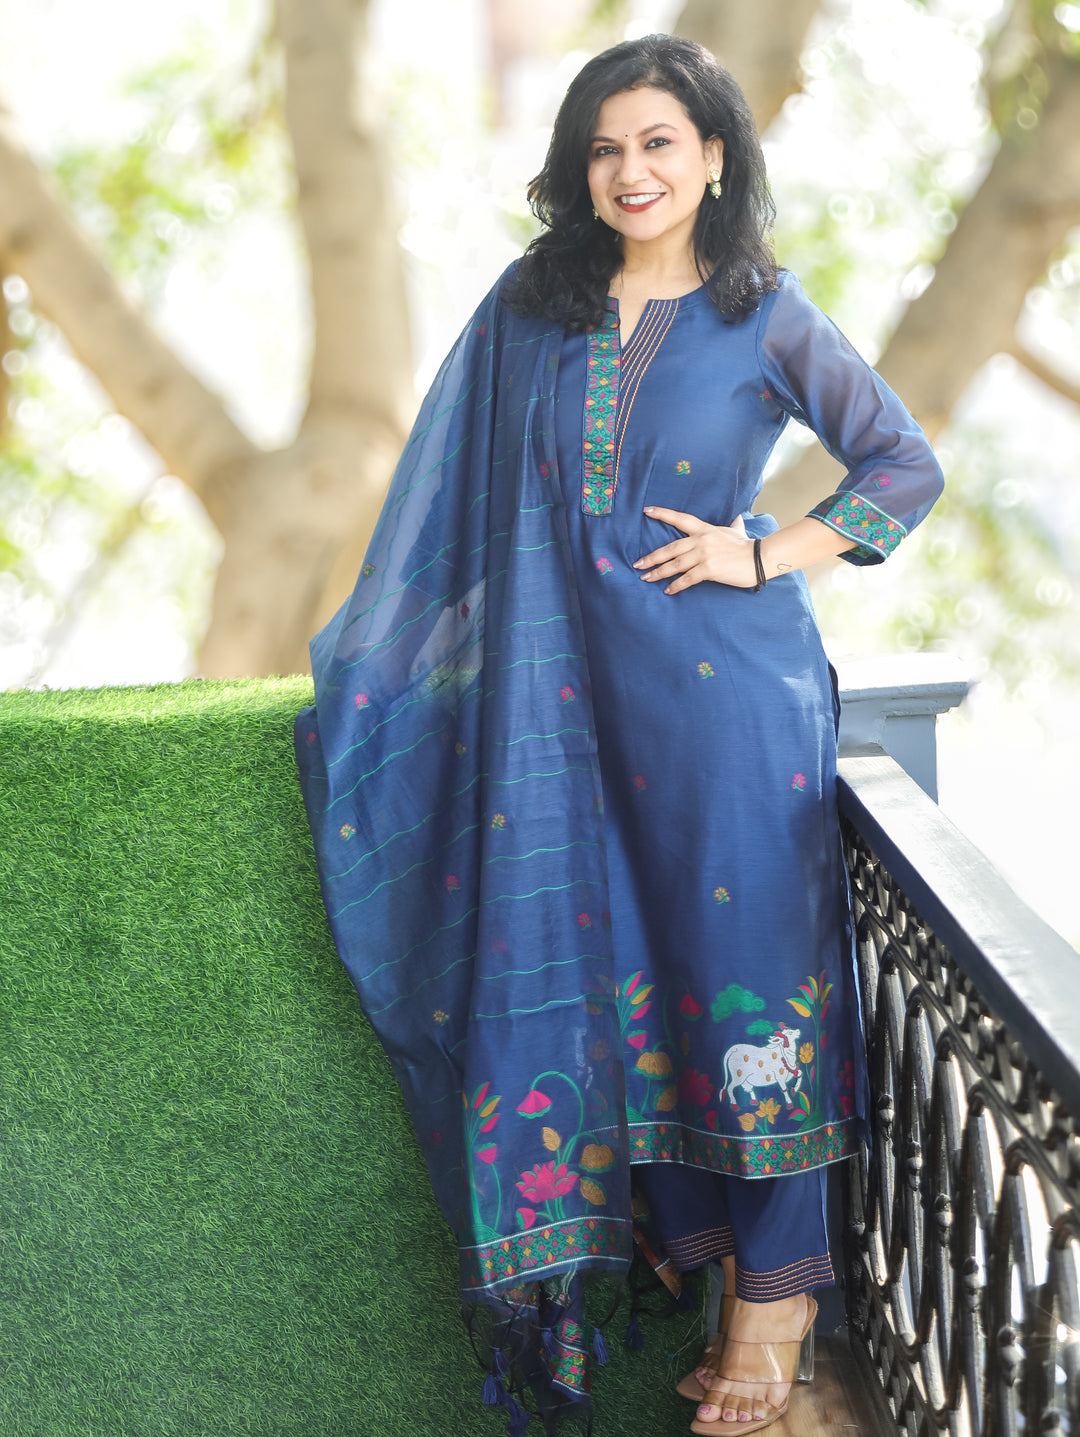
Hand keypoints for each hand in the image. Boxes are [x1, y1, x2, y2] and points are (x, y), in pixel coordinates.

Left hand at [633, 506, 755, 592]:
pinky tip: (668, 590)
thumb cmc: (747, 545)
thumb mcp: (737, 531)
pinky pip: (687, 579)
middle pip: (670, 548)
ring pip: (675, 564)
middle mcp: (701, 540)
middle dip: (652, 557)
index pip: (680, 519)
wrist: (759, 558)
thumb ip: (733, 525)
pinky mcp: (709, 569)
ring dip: (658, 573)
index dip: (662, 514)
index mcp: (704, 529)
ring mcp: (704, 555)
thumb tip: (738, 518)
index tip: (646, 511)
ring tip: (646, 578)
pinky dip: (676, 585)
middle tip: (638, 564)